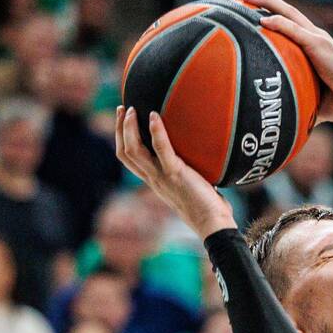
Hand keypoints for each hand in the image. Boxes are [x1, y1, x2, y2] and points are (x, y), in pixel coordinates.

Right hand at [115, 106, 233, 237]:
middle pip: (125, 152)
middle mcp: (153, 179)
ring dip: (129, 127)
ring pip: (133, 150)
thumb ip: (188, 172)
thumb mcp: (191, 186)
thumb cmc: (208, 208)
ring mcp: (162, 177)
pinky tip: (155, 116)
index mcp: (155, 181)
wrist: (213, 224)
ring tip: (131, 109)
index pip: (129, 159)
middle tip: (122, 108)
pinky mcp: (176, 174)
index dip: (121, 138)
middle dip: (119, 128)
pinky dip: (156, 131)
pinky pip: (161, 149)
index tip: (123, 119)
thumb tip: (200, 156)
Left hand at [241, 0, 332, 123]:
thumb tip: (286, 121)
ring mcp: (317, 39)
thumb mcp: (314, 100)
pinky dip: (279, 24)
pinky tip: (263, 20)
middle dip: (264, 1)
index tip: (250, 12)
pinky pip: (295, 30)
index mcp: (313, 46)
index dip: (271, 14)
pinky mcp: (319, 45)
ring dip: (267, 3)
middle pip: (286, 11)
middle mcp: (314, 37)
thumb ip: (300, 102)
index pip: (289, 24)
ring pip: (288, 13)